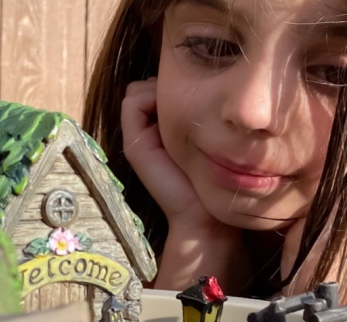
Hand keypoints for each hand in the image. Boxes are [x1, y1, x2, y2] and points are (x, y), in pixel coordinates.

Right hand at [121, 79, 220, 233]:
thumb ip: (200, 112)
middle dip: (166, 85)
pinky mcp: (135, 144)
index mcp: (163, 128)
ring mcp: (137, 136)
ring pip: (138, 90)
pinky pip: (132, 102)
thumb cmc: (214, 176)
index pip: (156, 87)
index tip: (200, 92)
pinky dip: (151, 96)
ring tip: (185, 104)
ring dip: (160, 89)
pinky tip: (176, 110)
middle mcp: (147, 130)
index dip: (176, 83)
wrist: (203, 214)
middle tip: (193, 96)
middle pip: (146, 86)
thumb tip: (196, 82)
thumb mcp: (210, 137)